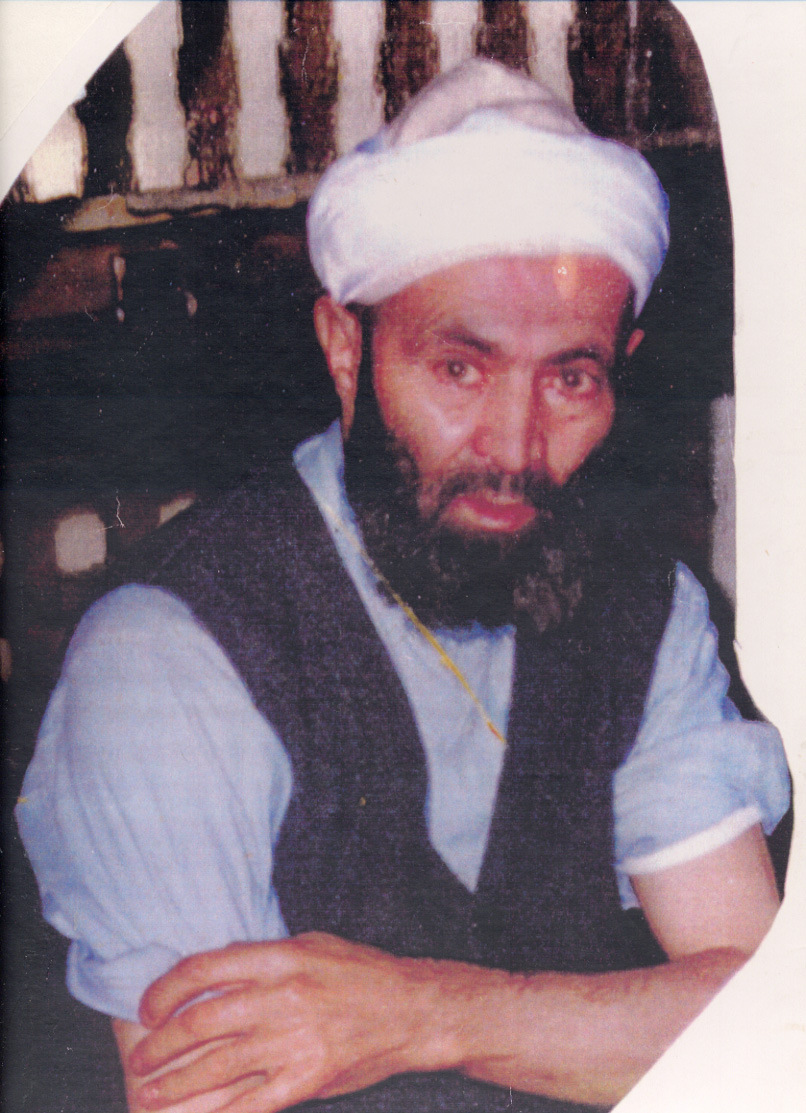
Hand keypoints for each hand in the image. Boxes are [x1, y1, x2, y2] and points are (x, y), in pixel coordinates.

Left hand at [128, 933, 452, 1111]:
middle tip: (139, 1062)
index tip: (148, 1008)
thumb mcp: (312, 945)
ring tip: (148, 1096)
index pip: (203, 969)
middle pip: (200, 1022)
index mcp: (280, 958)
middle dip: (159, 1046)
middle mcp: (282, 997)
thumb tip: (214, 972)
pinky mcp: (307, 1078)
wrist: (413, 1010)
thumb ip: (264, 958)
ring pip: (215, 1067)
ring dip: (173, 1086)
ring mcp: (294, 1041)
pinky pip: (251, 1104)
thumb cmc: (361, 973)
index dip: (166, 990)